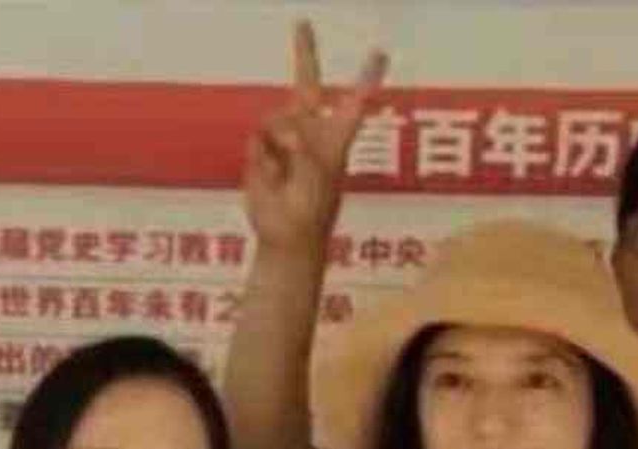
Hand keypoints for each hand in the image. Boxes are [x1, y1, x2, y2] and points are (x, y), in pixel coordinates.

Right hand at [242, 20, 387, 249]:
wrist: (285, 237)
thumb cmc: (312, 211)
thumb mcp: (317, 175)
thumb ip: (304, 145)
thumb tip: (288, 128)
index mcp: (336, 140)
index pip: (354, 102)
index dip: (366, 78)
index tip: (379, 53)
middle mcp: (311, 134)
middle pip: (307, 85)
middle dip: (305, 53)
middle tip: (302, 22)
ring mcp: (284, 142)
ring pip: (275, 116)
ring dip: (279, 137)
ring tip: (286, 165)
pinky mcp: (261, 152)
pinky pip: (257, 139)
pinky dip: (263, 156)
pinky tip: (271, 176)